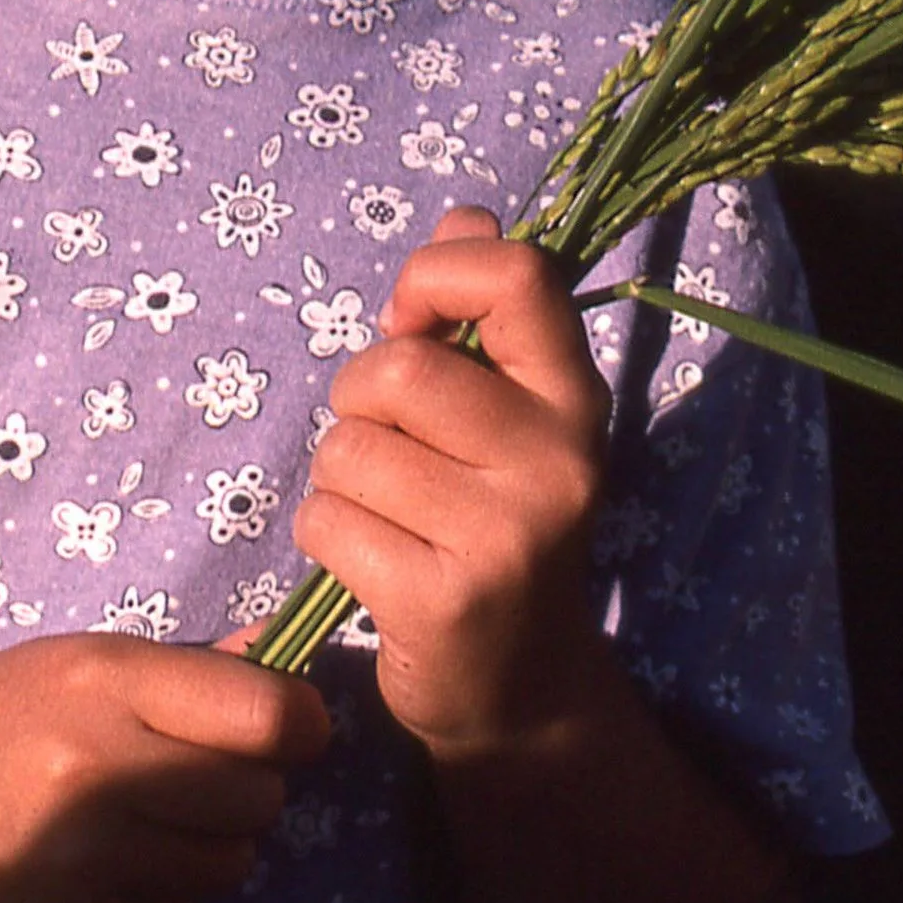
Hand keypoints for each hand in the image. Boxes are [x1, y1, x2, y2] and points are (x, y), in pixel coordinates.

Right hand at [0, 635, 329, 902]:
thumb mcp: (74, 664)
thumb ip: (187, 671)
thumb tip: (288, 661)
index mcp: (103, 685)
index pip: (271, 719)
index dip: (298, 725)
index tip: (283, 728)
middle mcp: (96, 773)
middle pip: (262, 799)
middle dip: (248, 789)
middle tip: (197, 777)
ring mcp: (81, 862)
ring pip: (231, 866)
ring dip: (210, 845)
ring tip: (147, 820)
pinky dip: (159, 893)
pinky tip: (102, 863)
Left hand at [292, 209, 610, 761]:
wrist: (522, 689)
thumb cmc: (493, 527)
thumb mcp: (508, 420)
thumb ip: (481, 320)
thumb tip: (465, 212)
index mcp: (575, 400)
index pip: (517, 276)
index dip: (436, 275)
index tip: (412, 320)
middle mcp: (557, 460)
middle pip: (397, 372)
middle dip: (359, 404)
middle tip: (387, 449)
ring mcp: (505, 534)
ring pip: (348, 450)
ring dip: (340, 480)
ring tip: (389, 515)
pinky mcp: (444, 597)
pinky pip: (327, 520)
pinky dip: (328, 536)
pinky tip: (373, 565)